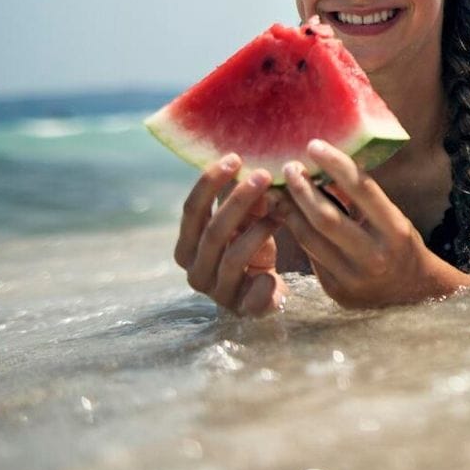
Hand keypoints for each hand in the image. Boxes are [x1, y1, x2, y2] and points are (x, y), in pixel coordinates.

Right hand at [175, 153, 286, 315]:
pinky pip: (251, 295)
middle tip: (264, 176)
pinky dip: (263, 283)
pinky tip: (274, 274)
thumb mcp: (245, 222)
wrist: (265, 294)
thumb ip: (242, 199)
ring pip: (233, 258)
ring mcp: (217, 293)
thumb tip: (251, 165)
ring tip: (282, 210)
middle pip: (213, 231)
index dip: (209, 183)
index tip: (234, 158)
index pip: (192, 211)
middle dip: (239, 201)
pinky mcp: (241, 311)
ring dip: (259, 230)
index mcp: (187, 247)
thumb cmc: (250, 249)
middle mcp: (195, 271)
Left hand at [277, 140, 469, 306]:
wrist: (413, 293)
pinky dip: (298, 233)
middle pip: (326, 218)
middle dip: (301, 190)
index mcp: (395, 230)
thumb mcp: (391, 217)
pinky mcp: (336, 291)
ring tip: (279, 191)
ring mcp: (353, 278)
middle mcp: (374, 256)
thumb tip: (325, 167)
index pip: (361, 190)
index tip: (314, 145)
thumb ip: (361, 199)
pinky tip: (288, 217)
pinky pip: (311, 256)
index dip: (335, 164)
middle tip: (289, 168)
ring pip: (310, 239)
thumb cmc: (401, 245)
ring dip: (290, 211)